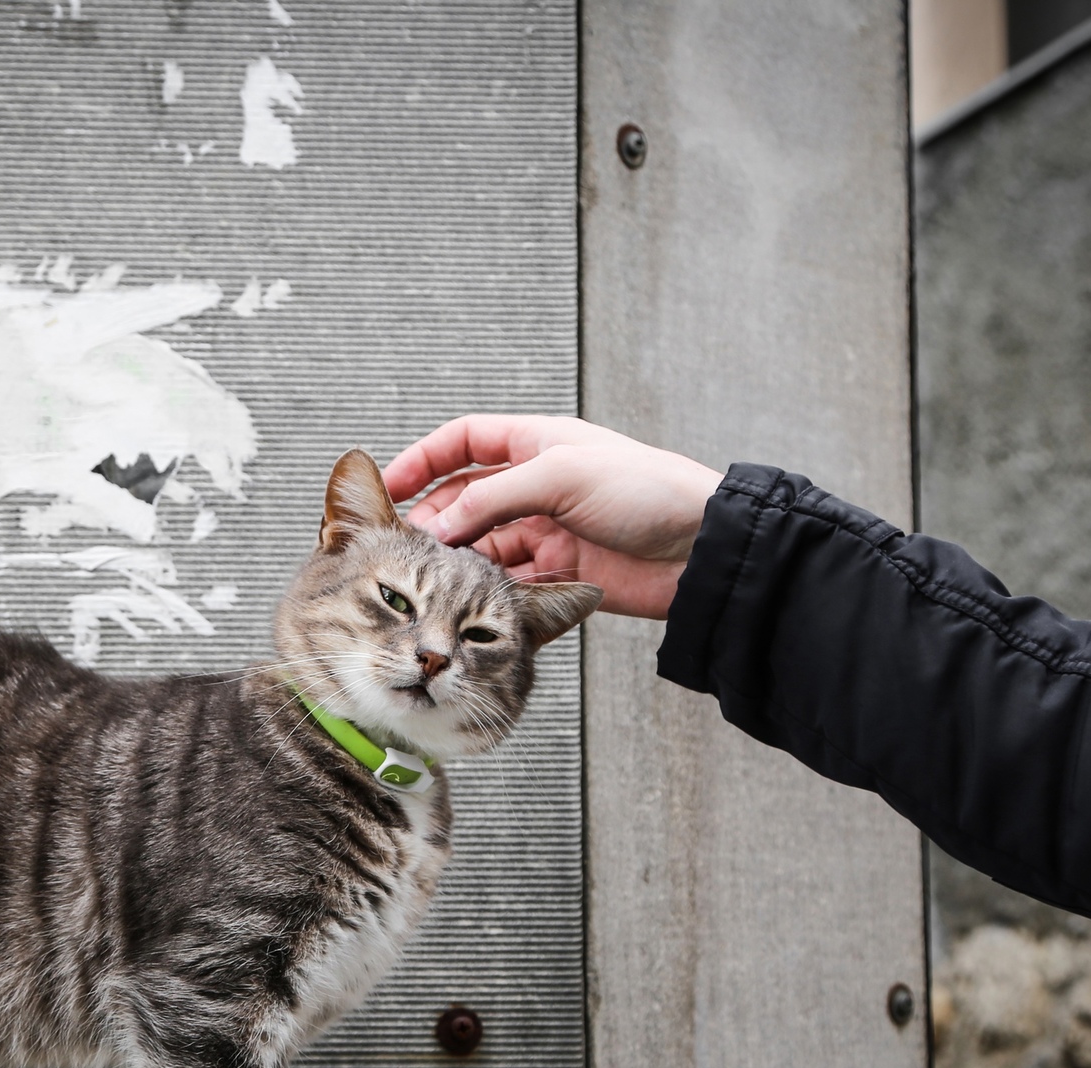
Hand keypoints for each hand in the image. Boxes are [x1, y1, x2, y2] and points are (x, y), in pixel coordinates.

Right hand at [382, 415, 723, 619]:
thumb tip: (436, 527)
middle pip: (467, 498)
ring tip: (434, 578)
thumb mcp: (561, 476)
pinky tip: (471, 602)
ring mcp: (549, 531)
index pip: (465, 441)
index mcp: (539, 443)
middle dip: (435, 520)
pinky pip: (511, 584)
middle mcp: (539, 486)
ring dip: (459, 560)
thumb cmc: (647, 490)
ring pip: (484, 545)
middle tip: (406, 546)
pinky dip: (489, 592)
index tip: (387, 486)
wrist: (703, 548)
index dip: (423, 459)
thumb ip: (492, 499)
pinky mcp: (562, 574)